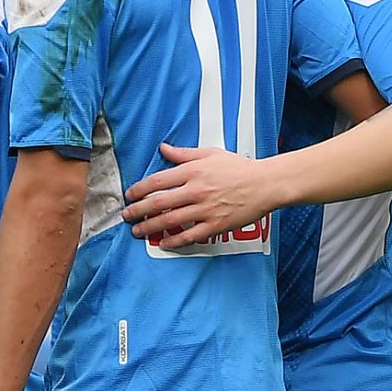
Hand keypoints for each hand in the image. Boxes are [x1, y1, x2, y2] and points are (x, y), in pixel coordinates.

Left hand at [122, 144, 278, 248]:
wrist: (266, 184)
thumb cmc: (239, 167)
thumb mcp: (210, 154)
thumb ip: (184, 154)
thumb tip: (163, 148)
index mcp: (193, 171)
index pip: (157, 181)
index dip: (139, 189)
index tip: (129, 195)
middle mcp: (196, 190)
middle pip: (159, 203)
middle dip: (138, 210)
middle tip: (126, 215)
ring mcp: (206, 209)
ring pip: (171, 220)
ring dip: (150, 227)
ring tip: (137, 231)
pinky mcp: (216, 225)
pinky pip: (191, 235)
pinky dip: (175, 240)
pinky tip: (163, 242)